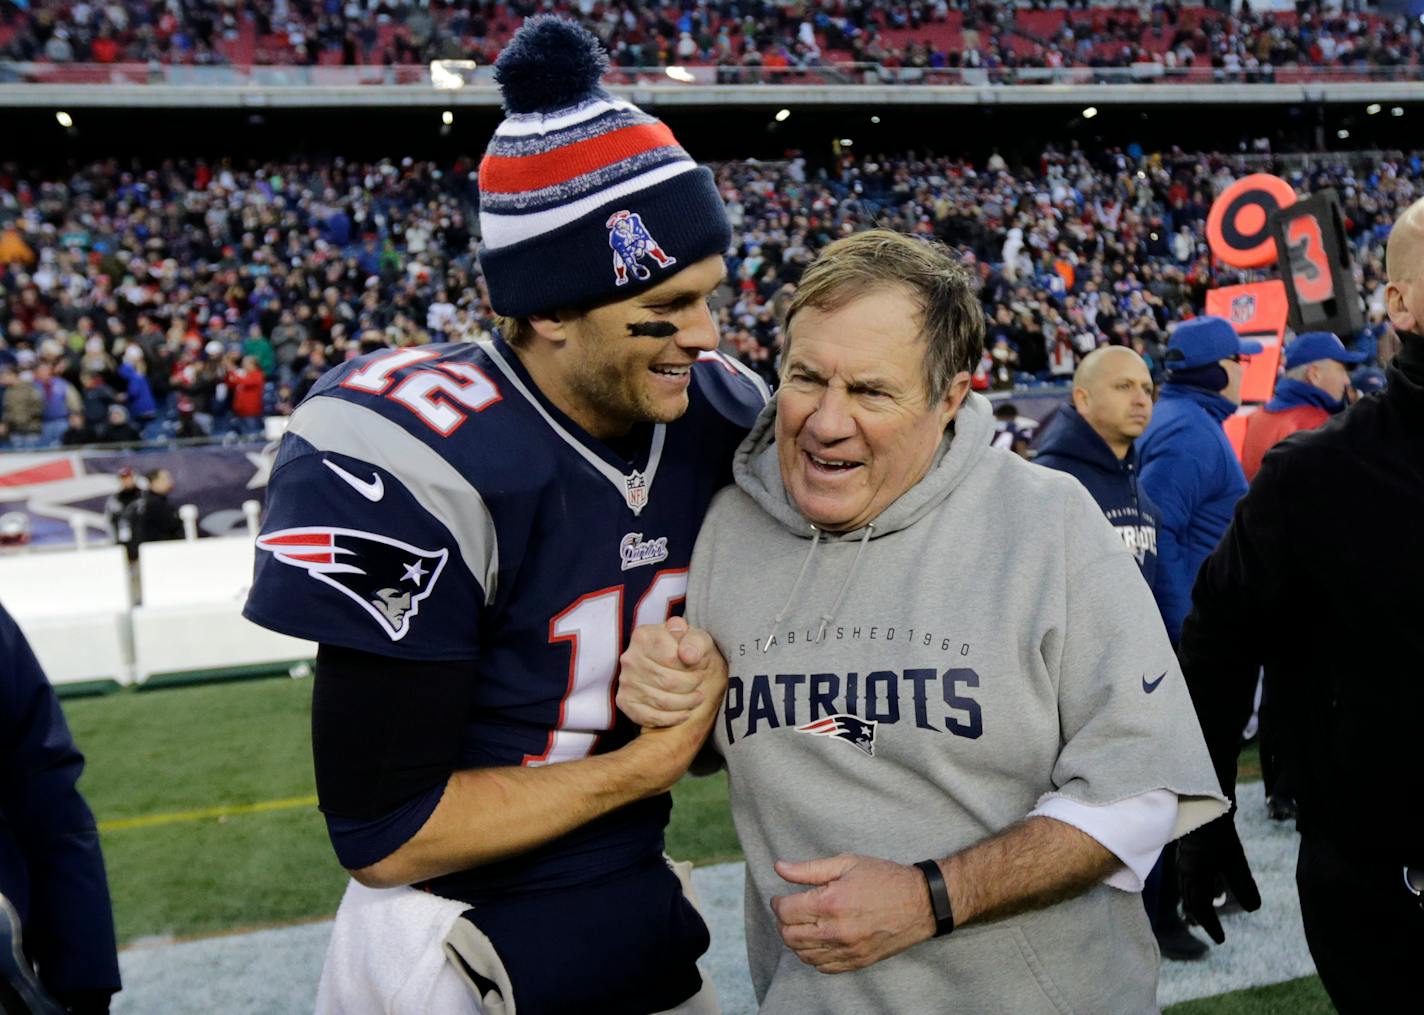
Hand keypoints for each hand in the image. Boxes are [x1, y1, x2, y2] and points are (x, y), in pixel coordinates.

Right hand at [617, 617, 720, 727]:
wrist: (672, 660)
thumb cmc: (685, 648)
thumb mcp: (696, 637)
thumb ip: (695, 641)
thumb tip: (689, 656)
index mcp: (644, 636)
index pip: (671, 659)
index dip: (691, 668)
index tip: (701, 667)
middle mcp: (630, 658)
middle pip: (667, 682)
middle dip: (690, 686)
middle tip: (700, 683)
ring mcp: (626, 681)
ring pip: (661, 701)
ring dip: (685, 703)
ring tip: (697, 698)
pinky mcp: (625, 701)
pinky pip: (650, 717)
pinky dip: (672, 718)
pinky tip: (684, 713)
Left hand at [770, 854, 935, 973]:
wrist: (920, 903)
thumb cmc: (884, 878)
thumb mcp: (847, 863)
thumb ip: (809, 869)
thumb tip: (779, 868)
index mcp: (832, 902)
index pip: (786, 912)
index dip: (777, 903)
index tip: (781, 898)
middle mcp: (837, 930)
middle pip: (790, 936)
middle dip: (783, 922)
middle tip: (789, 910)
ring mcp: (847, 950)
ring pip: (803, 954)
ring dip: (795, 940)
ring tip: (803, 924)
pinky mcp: (857, 962)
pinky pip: (823, 967)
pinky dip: (813, 956)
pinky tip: (817, 941)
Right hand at [1178, 812, 1260, 943]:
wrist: (1201, 799)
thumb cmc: (1216, 831)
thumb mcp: (1234, 859)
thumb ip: (1242, 884)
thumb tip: (1254, 909)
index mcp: (1193, 875)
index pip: (1200, 907)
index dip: (1211, 925)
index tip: (1221, 940)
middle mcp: (1185, 869)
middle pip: (1190, 898)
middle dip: (1202, 915)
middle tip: (1214, 929)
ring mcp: (1185, 857)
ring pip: (1189, 886)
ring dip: (1200, 900)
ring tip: (1212, 906)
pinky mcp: (1189, 846)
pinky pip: (1191, 873)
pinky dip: (1200, 884)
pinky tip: (1211, 879)